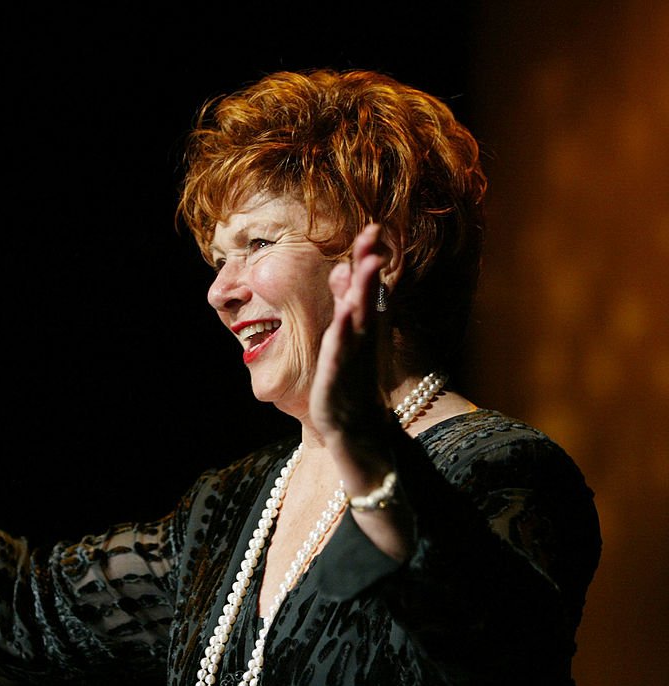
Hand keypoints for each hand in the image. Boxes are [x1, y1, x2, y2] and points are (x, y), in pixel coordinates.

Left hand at [309, 224, 393, 470]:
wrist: (358, 430)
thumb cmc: (353, 380)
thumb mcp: (349, 337)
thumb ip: (346, 302)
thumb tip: (343, 269)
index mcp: (364, 327)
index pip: (367, 287)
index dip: (368, 258)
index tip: (372, 229)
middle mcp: (363, 339)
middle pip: (368, 298)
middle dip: (369, 268)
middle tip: (372, 239)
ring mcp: (354, 358)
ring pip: (359, 321)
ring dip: (363, 294)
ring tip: (365, 266)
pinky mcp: (339, 379)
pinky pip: (342, 354)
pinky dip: (344, 335)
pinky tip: (343, 317)